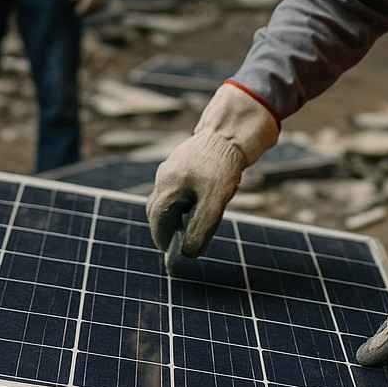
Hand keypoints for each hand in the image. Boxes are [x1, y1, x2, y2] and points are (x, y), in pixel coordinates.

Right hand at [147, 83, 278, 256]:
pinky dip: (181, 200)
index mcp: (167, 186)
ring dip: (174, 213)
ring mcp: (172, 166)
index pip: (157, 220)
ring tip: (189, 224)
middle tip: (177, 242)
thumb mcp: (214, 203)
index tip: (170, 252)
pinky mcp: (183, 161)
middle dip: (165, 227)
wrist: (231, 132)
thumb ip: (200, 229)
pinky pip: (176, 186)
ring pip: (167, 197)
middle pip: (158, 208)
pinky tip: (198, 202)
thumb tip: (189, 254)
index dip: (162, 238)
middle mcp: (164, 176)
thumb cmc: (222, 167)